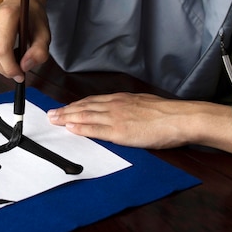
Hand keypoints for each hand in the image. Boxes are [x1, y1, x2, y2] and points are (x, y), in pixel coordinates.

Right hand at [0, 0, 51, 82]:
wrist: (22, 1)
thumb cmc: (34, 17)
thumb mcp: (44, 33)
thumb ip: (39, 51)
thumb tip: (25, 67)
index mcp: (6, 15)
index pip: (2, 50)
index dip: (11, 68)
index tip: (21, 76)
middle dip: (7, 70)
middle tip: (20, 73)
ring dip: (2, 67)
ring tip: (17, 59)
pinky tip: (9, 53)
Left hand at [47, 92, 231, 155]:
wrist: (181, 118)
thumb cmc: (168, 113)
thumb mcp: (145, 103)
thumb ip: (131, 107)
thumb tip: (125, 112)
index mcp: (122, 99)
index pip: (92, 101)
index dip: (76, 105)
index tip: (64, 108)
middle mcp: (115, 105)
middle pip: (84, 106)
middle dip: (65, 110)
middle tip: (51, 114)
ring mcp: (116, 118)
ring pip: (85, 115)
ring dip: (67, 117)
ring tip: (54, 120)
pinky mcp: (119, 131)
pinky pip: (95, 129)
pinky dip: (81, 127)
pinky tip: (70, 127)